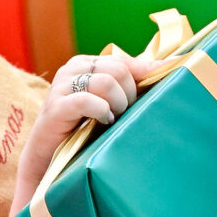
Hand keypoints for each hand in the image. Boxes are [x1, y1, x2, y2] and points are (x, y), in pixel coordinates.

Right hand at [13, 51, 152, 210]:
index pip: (123, 61)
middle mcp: (72, 69)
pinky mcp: (56, 107)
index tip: (162, 86)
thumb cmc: (82, 128)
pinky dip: (101, 111)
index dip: (144, 75)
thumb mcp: (109, 100)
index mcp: (85, 63)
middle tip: (123, 113)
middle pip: (118, 69)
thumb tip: (168, 64)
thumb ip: (130, 82)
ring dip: (117, 104)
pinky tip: (102, 121)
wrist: (48, 156)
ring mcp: (62, 86)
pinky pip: (87, 100)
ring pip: (106, 82)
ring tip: (112, 119)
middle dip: (129, 94)